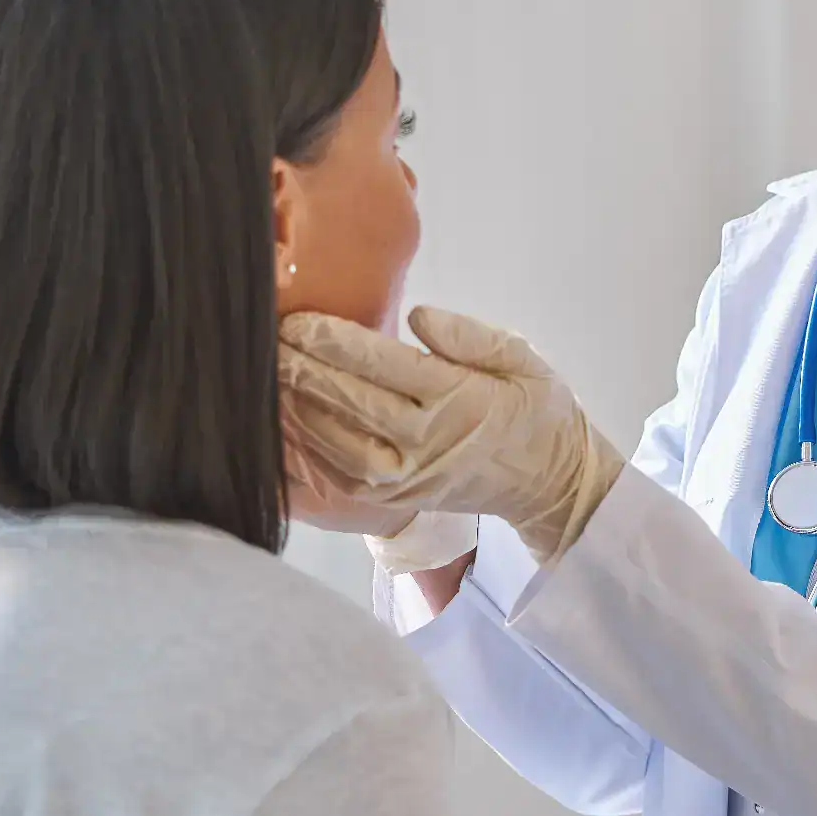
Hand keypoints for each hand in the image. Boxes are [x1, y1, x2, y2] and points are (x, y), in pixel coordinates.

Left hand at [278, 307, 624, 561]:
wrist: (549, 482)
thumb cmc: (534, 409)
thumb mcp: (523, 359)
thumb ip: (472, 336)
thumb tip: (419, 315)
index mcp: (460, 398)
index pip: (383, 365)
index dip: (335, 341)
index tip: (300, 320)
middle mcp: (428, 441)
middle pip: (350, 400)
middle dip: (303, 368)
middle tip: (266, 340)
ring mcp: (408, 477)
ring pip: (336, 441)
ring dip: (296, 407)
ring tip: (266, 375)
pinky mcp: (395, 500)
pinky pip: (339, 473)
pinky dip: (306, 447)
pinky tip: (283, 421)